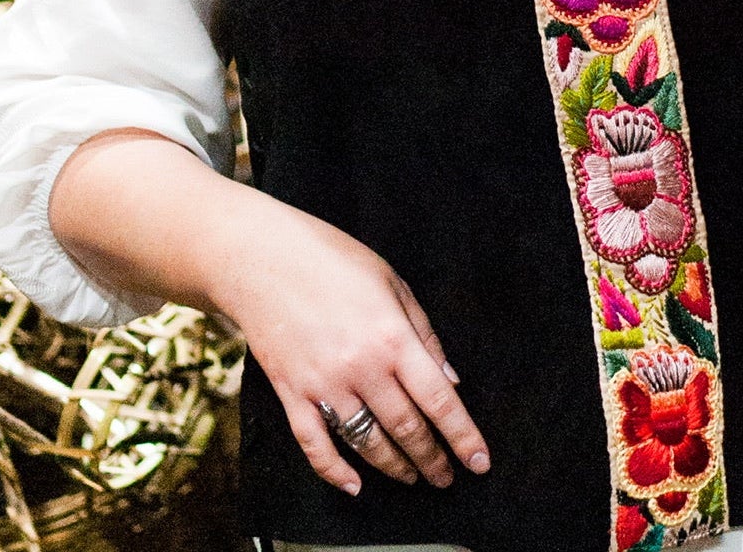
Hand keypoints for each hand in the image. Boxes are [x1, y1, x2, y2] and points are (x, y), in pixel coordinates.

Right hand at [217, 200, 490, 496]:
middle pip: (406, 428)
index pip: (438, 400)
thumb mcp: (393, 282)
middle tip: (446, 476)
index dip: (462, 436)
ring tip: (412, 477)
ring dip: (394, 467)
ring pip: (367, 443)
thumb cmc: (332, 259)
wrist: (263, 258)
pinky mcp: (293, 393)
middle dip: (432, 458)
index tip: (479, 462)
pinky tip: (353, 484)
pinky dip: (334, 471)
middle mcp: (362, 367)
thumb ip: (424, 333)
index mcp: (392, 337)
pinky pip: (315, 445)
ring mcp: (324, 385)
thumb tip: (450, 379)